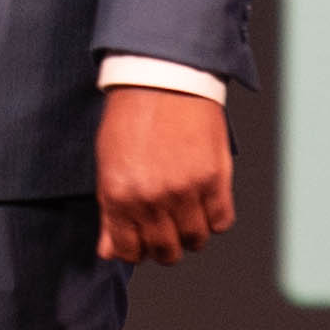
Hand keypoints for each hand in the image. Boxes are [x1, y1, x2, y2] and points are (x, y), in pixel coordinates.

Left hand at [95, 88, 233, 266]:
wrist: (163, 78)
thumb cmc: (131, 118)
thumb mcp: (108, 165)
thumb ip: (109, 213)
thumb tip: (108, 252)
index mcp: (119, 196)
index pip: (129, 251)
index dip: (136, 250)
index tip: (142, 241)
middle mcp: (152, 199)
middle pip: (165, 251)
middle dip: (165, 247)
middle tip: (166, 230)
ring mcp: (186, 190)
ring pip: (195, 240)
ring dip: (192, 235)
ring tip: (187, 214)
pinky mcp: (215, 178)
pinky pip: (222, 221)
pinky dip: (215, 218)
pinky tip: (206, 203)